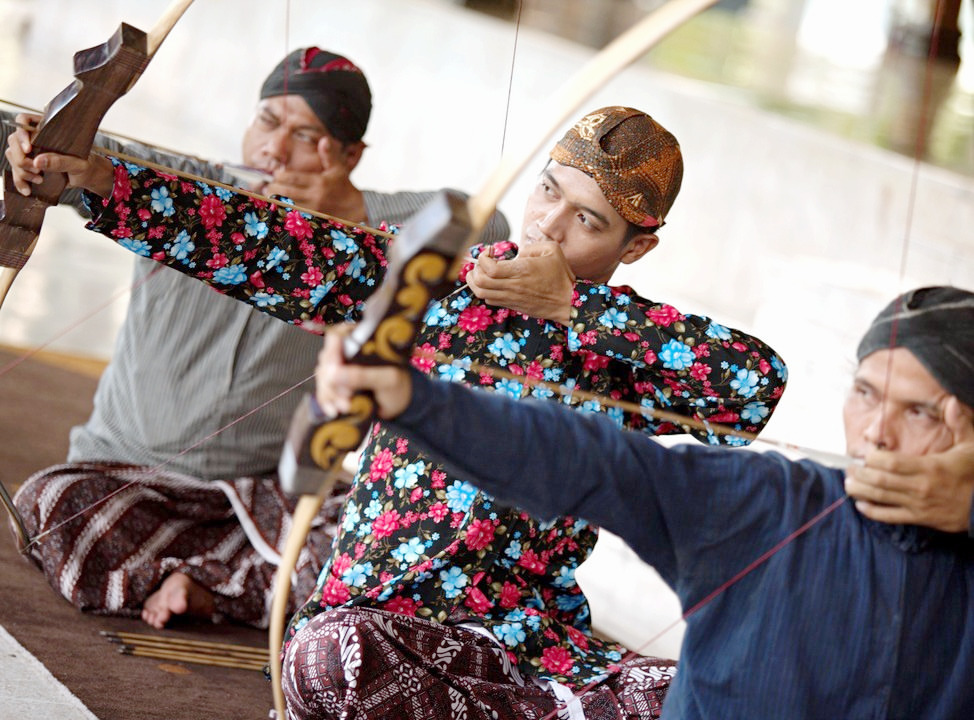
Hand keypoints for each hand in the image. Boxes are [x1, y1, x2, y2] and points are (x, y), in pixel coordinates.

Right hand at [4, 113, 112, 196]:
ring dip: (22, 171)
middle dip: (21, 158)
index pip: (23, 121)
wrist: (87, 177)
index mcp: (47, 129)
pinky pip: (16, 172)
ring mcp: (30, 152)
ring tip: (40, 179)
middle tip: (37, 170)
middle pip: (14, 141)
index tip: (29, 149)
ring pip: (13, 157)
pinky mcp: (29, 166)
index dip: (21, 133)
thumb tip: (37, 161)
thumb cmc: (86, 164)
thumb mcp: (78, 163)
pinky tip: (27, 190)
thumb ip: (60, 161)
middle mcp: (34, 138)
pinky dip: (20, 182)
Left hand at [262, 136, 365, 220]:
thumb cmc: (344, 186)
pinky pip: (294, 213)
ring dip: (276, 199)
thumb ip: (328, 155)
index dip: (281, 176)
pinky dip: (285, 209)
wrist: (355, 207)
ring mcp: (313, 208)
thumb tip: (324, 140)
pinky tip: (278, 205)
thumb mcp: (338, 168)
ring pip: (288, 204)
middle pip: (287, 192)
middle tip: (265, 184)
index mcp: (319, 182)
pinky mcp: (313, 217)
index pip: (294, 178)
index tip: (275, 174)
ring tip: (267, 194)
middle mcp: (314, 196)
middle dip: (274, 188)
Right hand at [314, 328, 412, 419]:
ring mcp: (339, 367)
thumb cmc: (397, 386)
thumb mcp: (387, 380)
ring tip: (346, 407)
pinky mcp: (335, 384)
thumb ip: (363, 375)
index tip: (335, 372)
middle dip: (332, 381)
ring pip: (322, 377)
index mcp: (362, 341)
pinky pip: (322, 390)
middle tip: (347, 397)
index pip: (336, 337)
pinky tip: (334, 411)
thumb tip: (334, 374)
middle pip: (326, 360)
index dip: (332, 353)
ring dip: (330, 394)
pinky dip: (326, 402)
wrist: (397, 406)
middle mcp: (347, 351)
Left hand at [466, 241, 574, 324]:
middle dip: (475, 269)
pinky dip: (484, 291)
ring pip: (481, 293)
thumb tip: (518, 253)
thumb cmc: (561, 276)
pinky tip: (491, 283)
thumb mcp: (552, 250)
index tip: (489, 252)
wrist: (568, 302)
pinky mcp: (512, 305)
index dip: (483, 258)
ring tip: (480, 273)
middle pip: (481, 281)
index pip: (489, 268)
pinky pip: (490, 300)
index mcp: (521, 270)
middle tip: (482, 262)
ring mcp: (511, 297)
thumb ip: (532, 246)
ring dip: (475, 282)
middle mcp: (513, 285)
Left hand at [845, 396, 973, 531]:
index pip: (892, 463)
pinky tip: (861, 505)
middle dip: (860, 474)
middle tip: (849, 467)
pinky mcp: (920, 519)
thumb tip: (952, 402)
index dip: (873, 458)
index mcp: (930, 467)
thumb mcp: (972, 446)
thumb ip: (960, 424)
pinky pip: (890, 517)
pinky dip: (872, 512)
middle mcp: (921, 487)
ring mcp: (919, 505)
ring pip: (881, 498)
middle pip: (880, 480)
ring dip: (860, 491)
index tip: (864, 453)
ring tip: (848, 484)